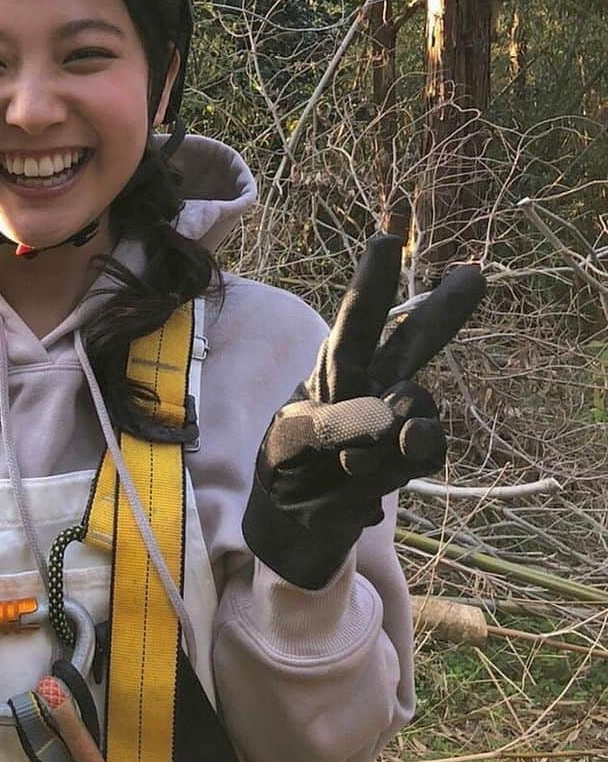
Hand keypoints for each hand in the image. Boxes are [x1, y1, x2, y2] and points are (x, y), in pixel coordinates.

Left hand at [243, 233, 485, 588]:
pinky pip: (429, 446)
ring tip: (348, 461)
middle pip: (413, 342)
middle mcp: (372, 385)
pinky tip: (371, 472)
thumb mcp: (293, 437)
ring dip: (385, 432)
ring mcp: (396, 420)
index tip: (387, 240)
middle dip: (444, 310)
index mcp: (334, 368)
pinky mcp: (410, 457)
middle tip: (476, 276)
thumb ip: (342, 421)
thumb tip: (401, 426)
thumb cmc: (284, 464)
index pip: (356, 321)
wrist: (292, 521)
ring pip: (418, 404)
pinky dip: (404, 459)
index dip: (373, 282)